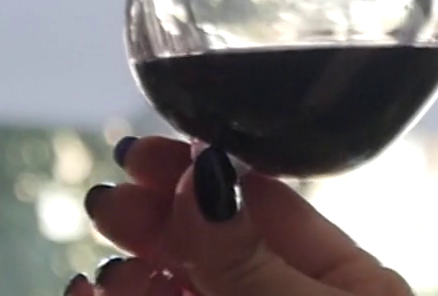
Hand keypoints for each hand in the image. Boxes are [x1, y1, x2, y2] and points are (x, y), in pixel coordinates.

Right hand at [67, 137, 413, 295]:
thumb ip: (248, 255)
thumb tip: (199, 172)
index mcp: (350, 284)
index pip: (266, 207)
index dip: (200, 177)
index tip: (141, 156)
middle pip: (210, 246)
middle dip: (154, 223)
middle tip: (107, 203)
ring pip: (174, 287)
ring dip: (131, 273)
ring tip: (104, 274)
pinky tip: (87, 295)